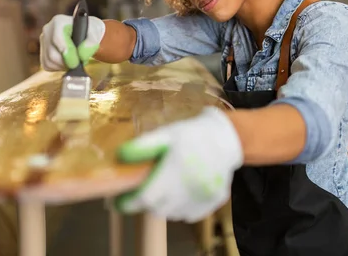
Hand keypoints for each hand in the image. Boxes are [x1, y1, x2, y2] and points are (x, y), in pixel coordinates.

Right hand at [40, 14, 104, 70]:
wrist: (84, 34)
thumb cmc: (90, 32)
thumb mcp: (95, 34)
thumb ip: (91, 43)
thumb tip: (81, 54)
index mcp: (58, 22)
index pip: (57, 39)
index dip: (67, 53)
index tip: (77, 62)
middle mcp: (47, 30)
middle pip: (52, 54)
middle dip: (67, 63)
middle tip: (79, 63)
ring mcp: (43, 41)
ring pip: (49, 61)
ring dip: (64, 66)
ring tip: (75, 60)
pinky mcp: (42, 52)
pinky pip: (47, 65)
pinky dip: (59, 67)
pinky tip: (68, 61)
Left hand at [115, 106, 242, 222]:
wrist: (227, 138)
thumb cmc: (192, 135)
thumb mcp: (166, 134)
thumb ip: (144, 146)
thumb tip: (121, 155)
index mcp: (175, 172)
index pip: (146, 198)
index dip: (130, 202)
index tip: (121, 201)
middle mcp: (189, 189)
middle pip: (158, 209)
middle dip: (148, 202)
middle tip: (146, 189)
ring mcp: (202, 198)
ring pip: (173, 213)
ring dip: (165, 205)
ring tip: (165, 188)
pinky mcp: (213, 203)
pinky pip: (189, 213)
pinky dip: (181, 207)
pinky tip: (181, 192)